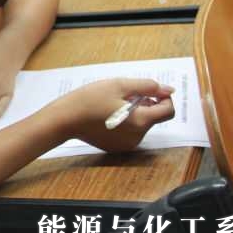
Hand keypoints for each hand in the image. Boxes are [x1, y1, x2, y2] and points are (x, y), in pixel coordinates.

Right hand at [58, 78, 175, 152]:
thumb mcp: (119, 85)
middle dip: (146, 104)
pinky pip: (130, 133)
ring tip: (113, 105)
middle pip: (153, 118)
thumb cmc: (89, 100)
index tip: (150, 92)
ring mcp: (127, 144)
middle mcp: (138, 137)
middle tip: (124, 95)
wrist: (64, 120)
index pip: (169, 111)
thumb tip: (168, 90)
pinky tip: (107, 116)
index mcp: (141, 121)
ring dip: (135, 113)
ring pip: (141, 125)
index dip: (164, 98)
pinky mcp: (117, 147)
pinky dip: (125, 123)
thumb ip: (147, 86)